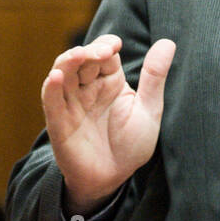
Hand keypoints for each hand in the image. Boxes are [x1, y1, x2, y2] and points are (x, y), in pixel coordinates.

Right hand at [41, 34, 175, 214]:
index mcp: (109, 82)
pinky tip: (56, 78)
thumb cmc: (130, 145)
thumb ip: (154, 77)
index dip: (105, 45)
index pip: (103, 54)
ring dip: (68, 62)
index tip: (115, 45)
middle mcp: (87, 88)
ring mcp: (71, 104)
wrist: (113, 179)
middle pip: (81, 60)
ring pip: (62, 74)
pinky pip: (51, 102)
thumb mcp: (148, 110)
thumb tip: (168, 42)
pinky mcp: (58, 122)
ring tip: (79, 55)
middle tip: (104, 51)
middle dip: (90, 51)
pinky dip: (51, 88)